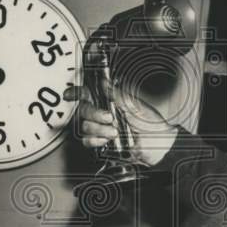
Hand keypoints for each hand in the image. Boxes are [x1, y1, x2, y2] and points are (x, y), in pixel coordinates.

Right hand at [64, 81, 178, 166]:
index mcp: (109, 101)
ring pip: (85, 126)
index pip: (88, 94)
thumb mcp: (134, 105)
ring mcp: (100, 129)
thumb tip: (104, 81)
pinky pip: (87, 141)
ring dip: (99, 129)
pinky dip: (96, 141)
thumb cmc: (150, 124)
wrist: (156, 145)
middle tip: (110, 118)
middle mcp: (102, 113)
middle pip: (83, 110)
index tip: (70, 95)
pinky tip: (107, 140)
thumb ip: (116, 94)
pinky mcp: (100, 143)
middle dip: (94, 114)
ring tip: (115, 132)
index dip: (76, 93)